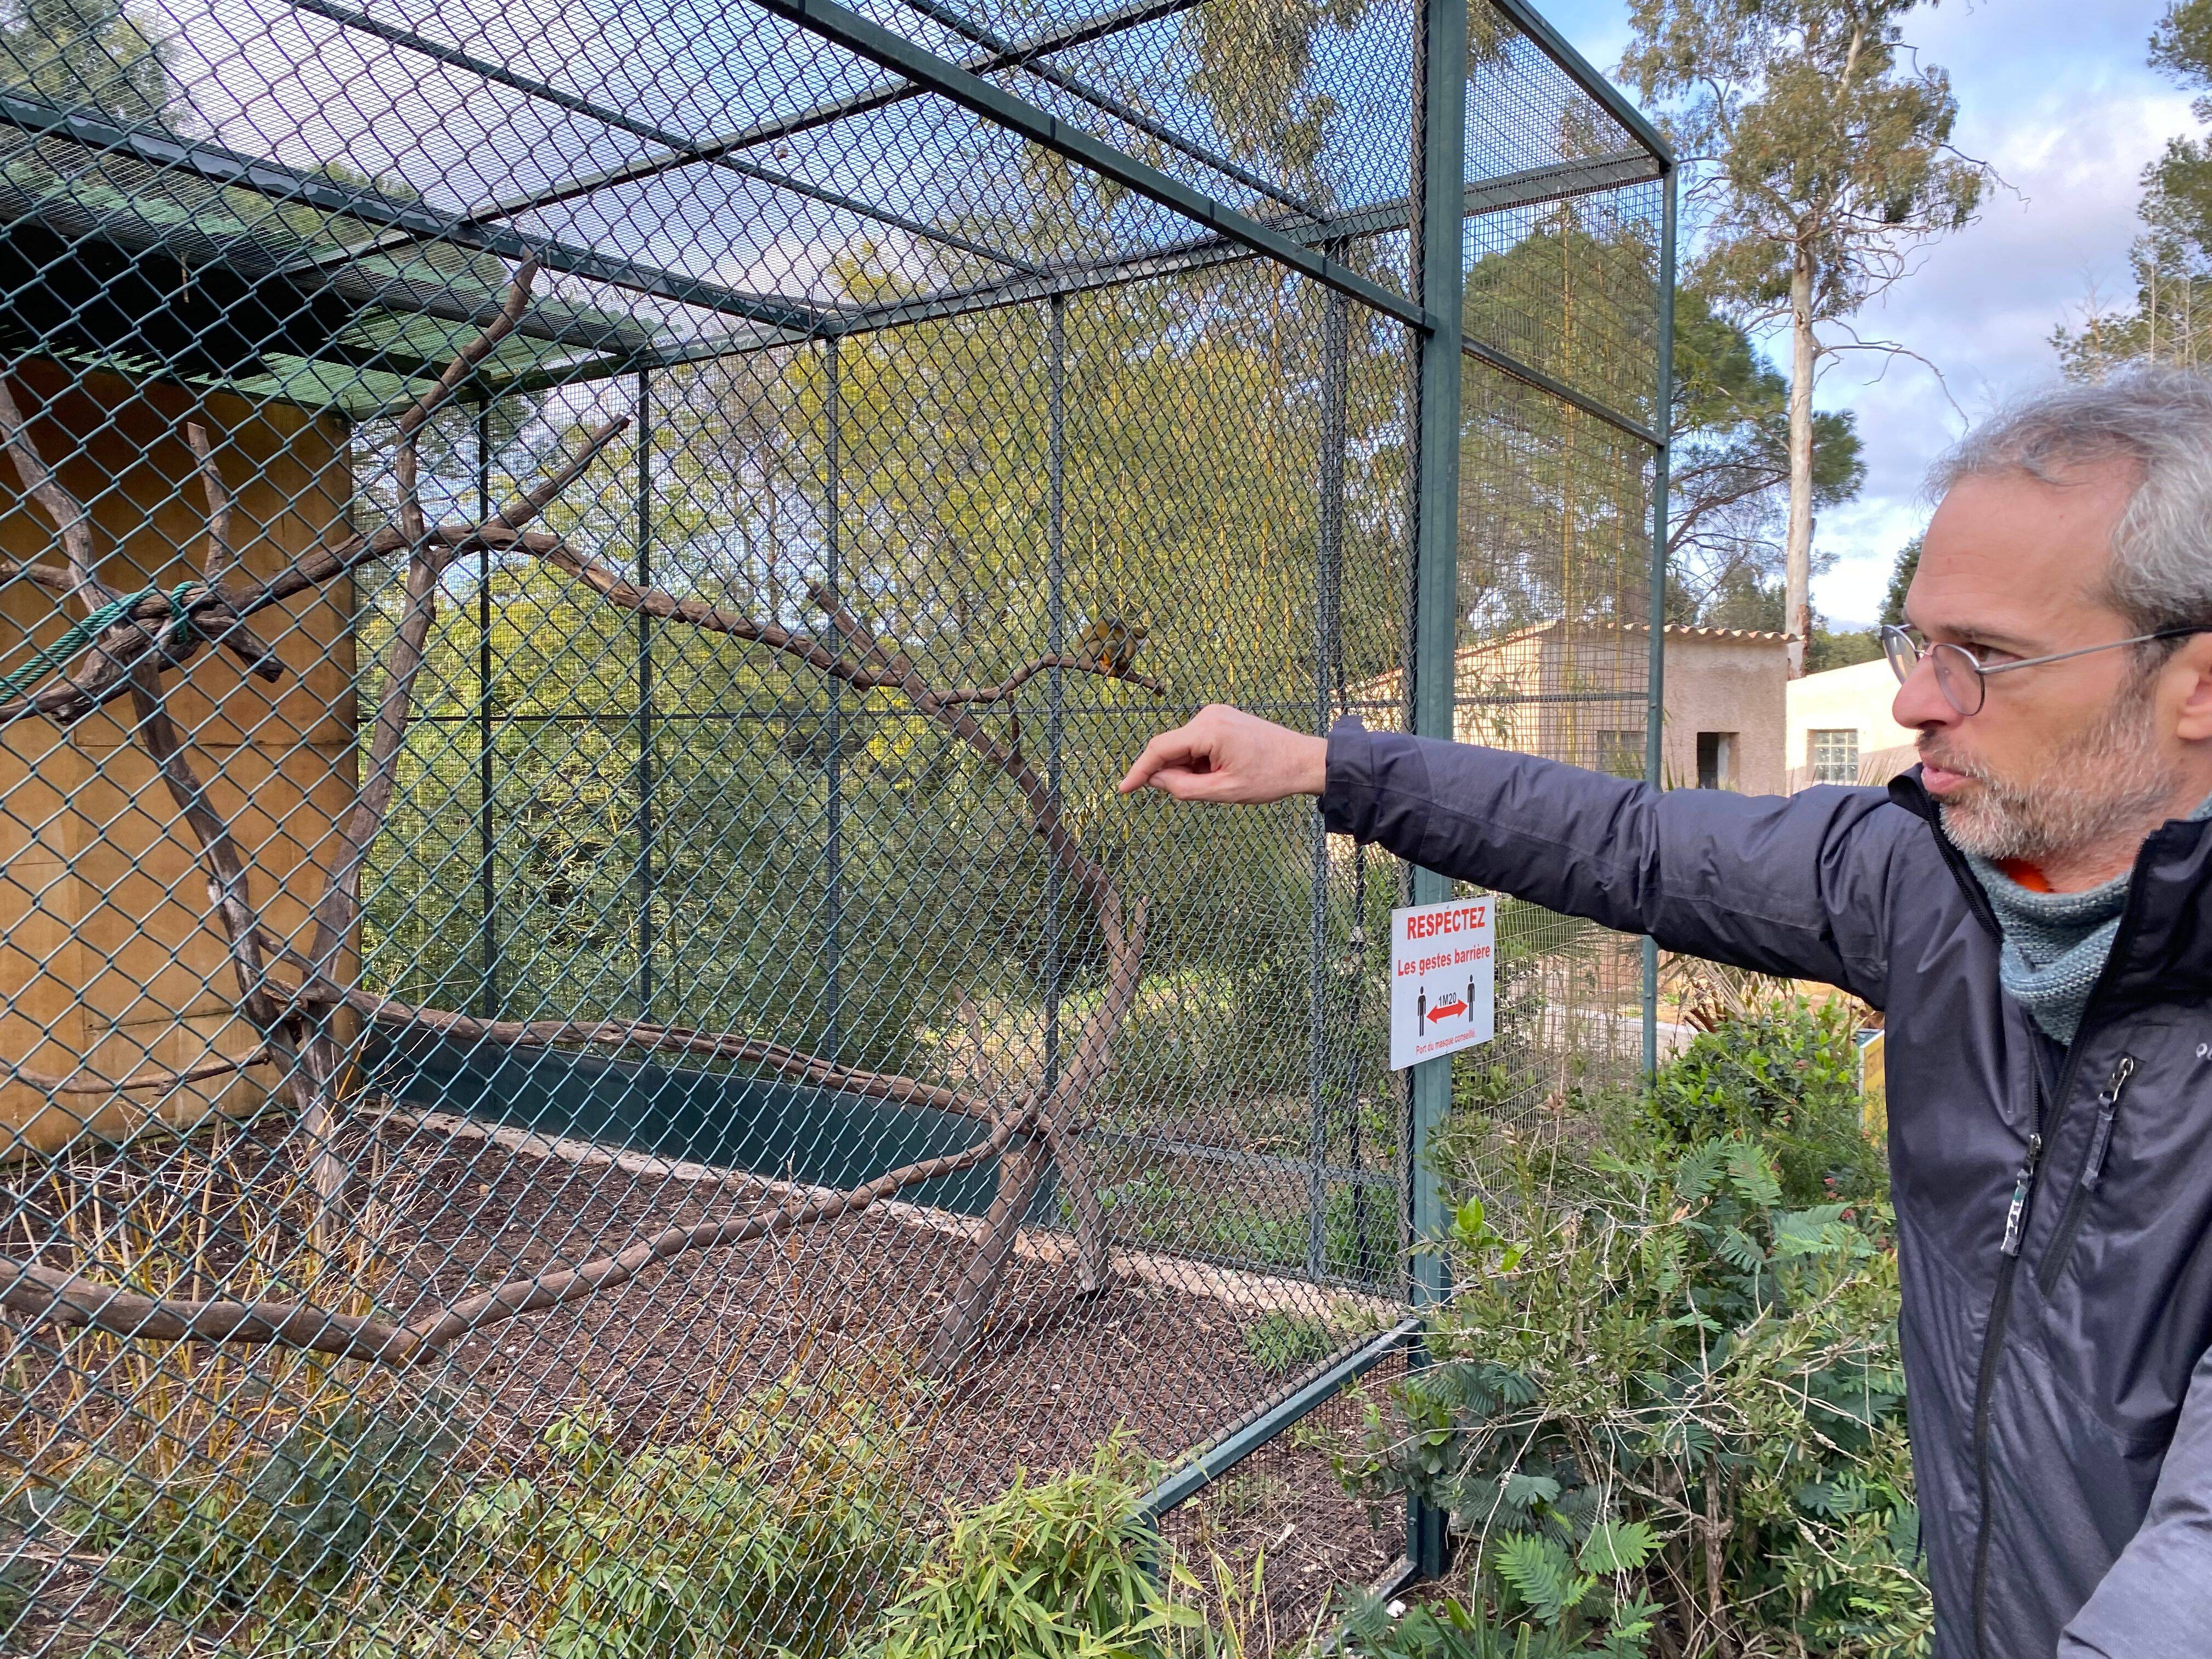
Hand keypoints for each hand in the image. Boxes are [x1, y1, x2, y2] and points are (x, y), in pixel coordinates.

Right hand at [1117, 705, 1326, 802]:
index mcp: (1208, 729)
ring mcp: (1215, 714)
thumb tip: (1154, 779)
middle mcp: (1208, 715)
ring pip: (1184, 748)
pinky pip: (1196, 743)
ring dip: (1190, 769)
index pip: (1160, 749)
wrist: (1304, 760)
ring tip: (1221, 781)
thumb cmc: (1270, 777)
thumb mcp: (1223, 791)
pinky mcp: (1221, 719)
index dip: (1139, 771)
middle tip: (1202, 792)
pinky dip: (1200, 761)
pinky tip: (1222, 772)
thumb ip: (1184, 788)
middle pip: (1171, 748)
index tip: (1123, 789)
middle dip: (1174, 774)